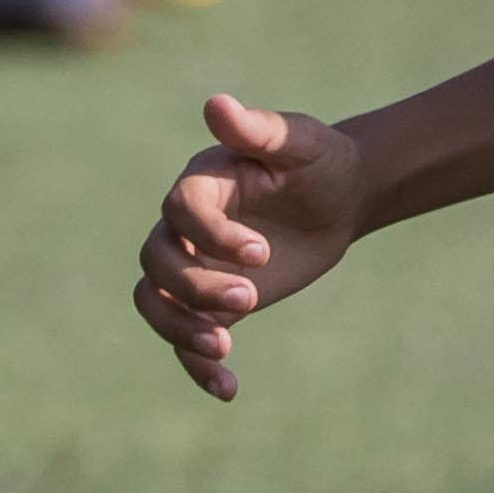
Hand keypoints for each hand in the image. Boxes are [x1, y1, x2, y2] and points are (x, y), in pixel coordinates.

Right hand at [134, 92, 366, 401]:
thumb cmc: (320, 162)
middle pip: (157, 261)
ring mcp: (194, 266)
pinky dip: (197, 366)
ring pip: (154, 300)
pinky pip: (184, 338)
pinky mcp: (210, 303)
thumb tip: (216, 104)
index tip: (262, 255)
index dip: (211, 237)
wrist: (339, 198)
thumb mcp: (300, 142)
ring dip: (178, 328)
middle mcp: (185, 226)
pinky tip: (228, 388)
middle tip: (251, 297)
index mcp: (201, 183)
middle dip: (196, 286)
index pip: (179, 212)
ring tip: (222, 348)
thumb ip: (259, 129)